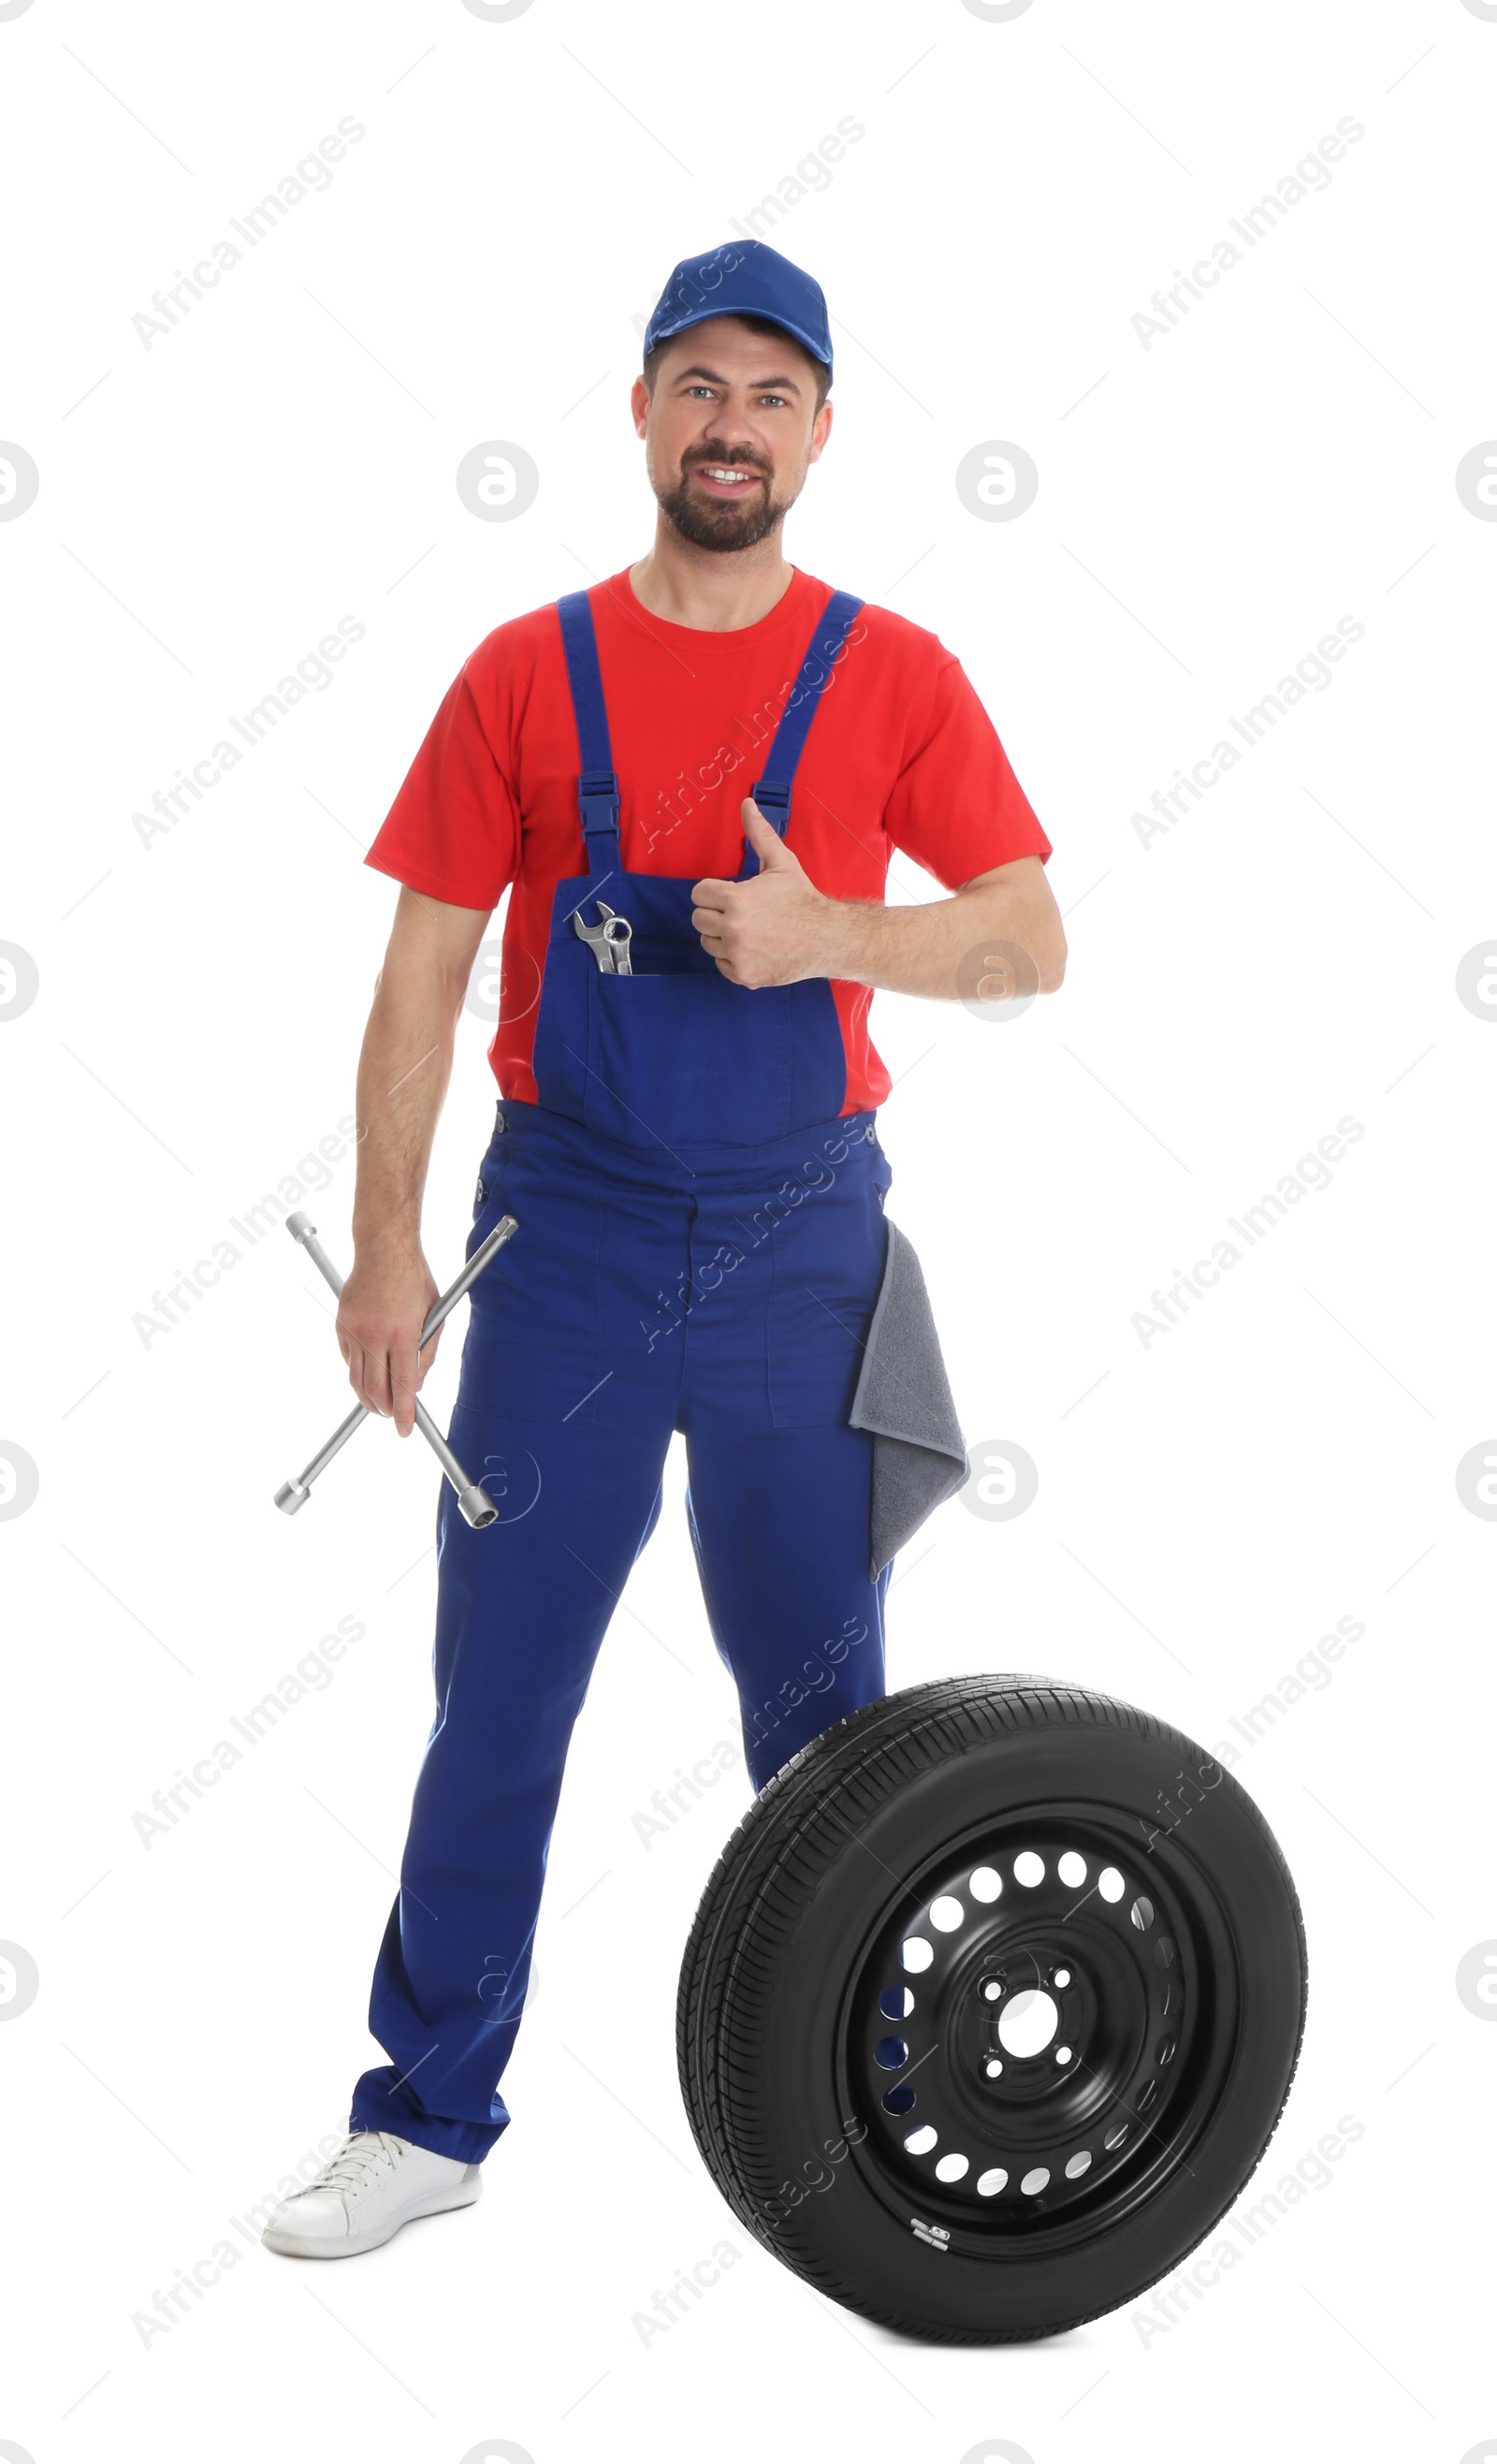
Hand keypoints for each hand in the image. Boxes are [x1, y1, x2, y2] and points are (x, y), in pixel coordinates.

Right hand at [336, 1243, 441, 1437]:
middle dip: (385, 1411)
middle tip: (393, 1416)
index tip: (406, 1429)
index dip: (405, 1413)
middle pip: (375, 1390)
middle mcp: (375, 1334)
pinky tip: (369, 1373)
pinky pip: (348, 1360)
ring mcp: (354, 1330)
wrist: (383, 1249)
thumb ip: (427, 1352)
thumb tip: (417, 1384)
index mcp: (403, 1332)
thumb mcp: (435, 1315)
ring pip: (356, 1380)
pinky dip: (358, 1373)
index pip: (403, 1385)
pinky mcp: (341, 1326)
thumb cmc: (413, 1278)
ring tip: (379, 1405)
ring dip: (368, 1398)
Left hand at [690, 798, 836, 987]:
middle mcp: (733, 929)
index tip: (732, 895)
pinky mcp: (744, 975)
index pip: (698, 895)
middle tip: (742, 913)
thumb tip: (747, 803)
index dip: (714, 892)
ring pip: (708, 942)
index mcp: (736, 900)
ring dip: (722, 937)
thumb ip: (758, 834)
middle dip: (716, 914)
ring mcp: (738, 955)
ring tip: (749, 930)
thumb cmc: (802, 898)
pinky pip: (721, 965)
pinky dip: (733, 959)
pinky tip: (754, 948)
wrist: (827, 938)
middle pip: (699, 919)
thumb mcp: (781, 863)